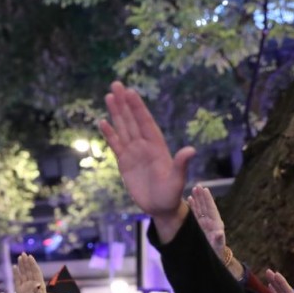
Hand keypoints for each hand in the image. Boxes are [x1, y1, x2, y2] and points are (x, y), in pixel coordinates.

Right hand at [12, 253, 48, 292]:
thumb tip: (37, 284)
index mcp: (40, 284)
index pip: (36, 272)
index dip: (33, 264)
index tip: (30, 257)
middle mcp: (33, 283)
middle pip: (29, 270)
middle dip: (27, 262)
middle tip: (24, 254)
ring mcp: (26, 286)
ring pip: (23, 273)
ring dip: (22, 266)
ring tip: (20, 257)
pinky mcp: (19, 290)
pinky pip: (17, 280)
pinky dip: (16, 274)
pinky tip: (14, 267)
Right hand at [99, 81, 193, 232]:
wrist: (160, 207)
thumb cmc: (171, 194)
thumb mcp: (177, 180)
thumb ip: (181, 164)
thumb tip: (191, 150)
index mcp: (157, 146)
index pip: (145, 122)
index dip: (137, 107)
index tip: (130, 92)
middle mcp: (144, 145)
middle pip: (132, 120)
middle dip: (124, 103)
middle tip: (116, 84)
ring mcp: (134, 153)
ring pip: (123, 128)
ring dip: (116, 113)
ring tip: (109, 96)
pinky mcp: (124, 163)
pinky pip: (116, 145)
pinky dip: (109, 134)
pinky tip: (102, 122)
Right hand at [187, 185, 243, 278]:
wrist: (212, 258)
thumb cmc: (216, 252)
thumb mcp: (217, 247)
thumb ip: (218, 240)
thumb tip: (219, 233)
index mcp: (216, 223)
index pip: (211, 208)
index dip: (208, 199)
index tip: (205, 190)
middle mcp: (210, 221)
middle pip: (205, 206)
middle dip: (201, 196)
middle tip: (198, 186)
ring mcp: (203, 223)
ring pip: (199, 208)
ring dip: (196, 199)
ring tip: (193, 189)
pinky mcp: (198, 226)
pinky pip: (194, 214)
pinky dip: (192, 207)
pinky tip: (189, 199)